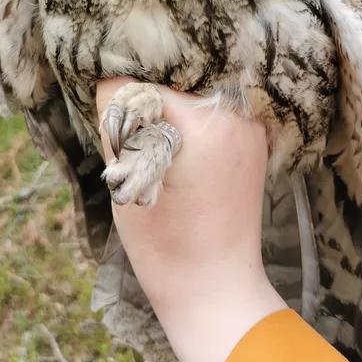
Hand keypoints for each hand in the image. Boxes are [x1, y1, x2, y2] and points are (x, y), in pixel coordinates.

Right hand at [96, 78, 285, 361]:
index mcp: (205, 121)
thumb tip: (109, 75)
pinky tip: (174, 140)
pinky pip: (210, 105)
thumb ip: (121, 120)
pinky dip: (189, 113)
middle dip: (144, 91)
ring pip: (190, 85)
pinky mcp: (252, 135)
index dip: (118, 99)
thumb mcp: (127, 177)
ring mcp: (249, 123)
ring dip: (167, 99)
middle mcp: (236, 112)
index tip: (110, 121)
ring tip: (150, 137)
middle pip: (171, 74)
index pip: (142, 80)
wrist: (216, 288)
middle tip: (128, 128)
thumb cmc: (165, 245)